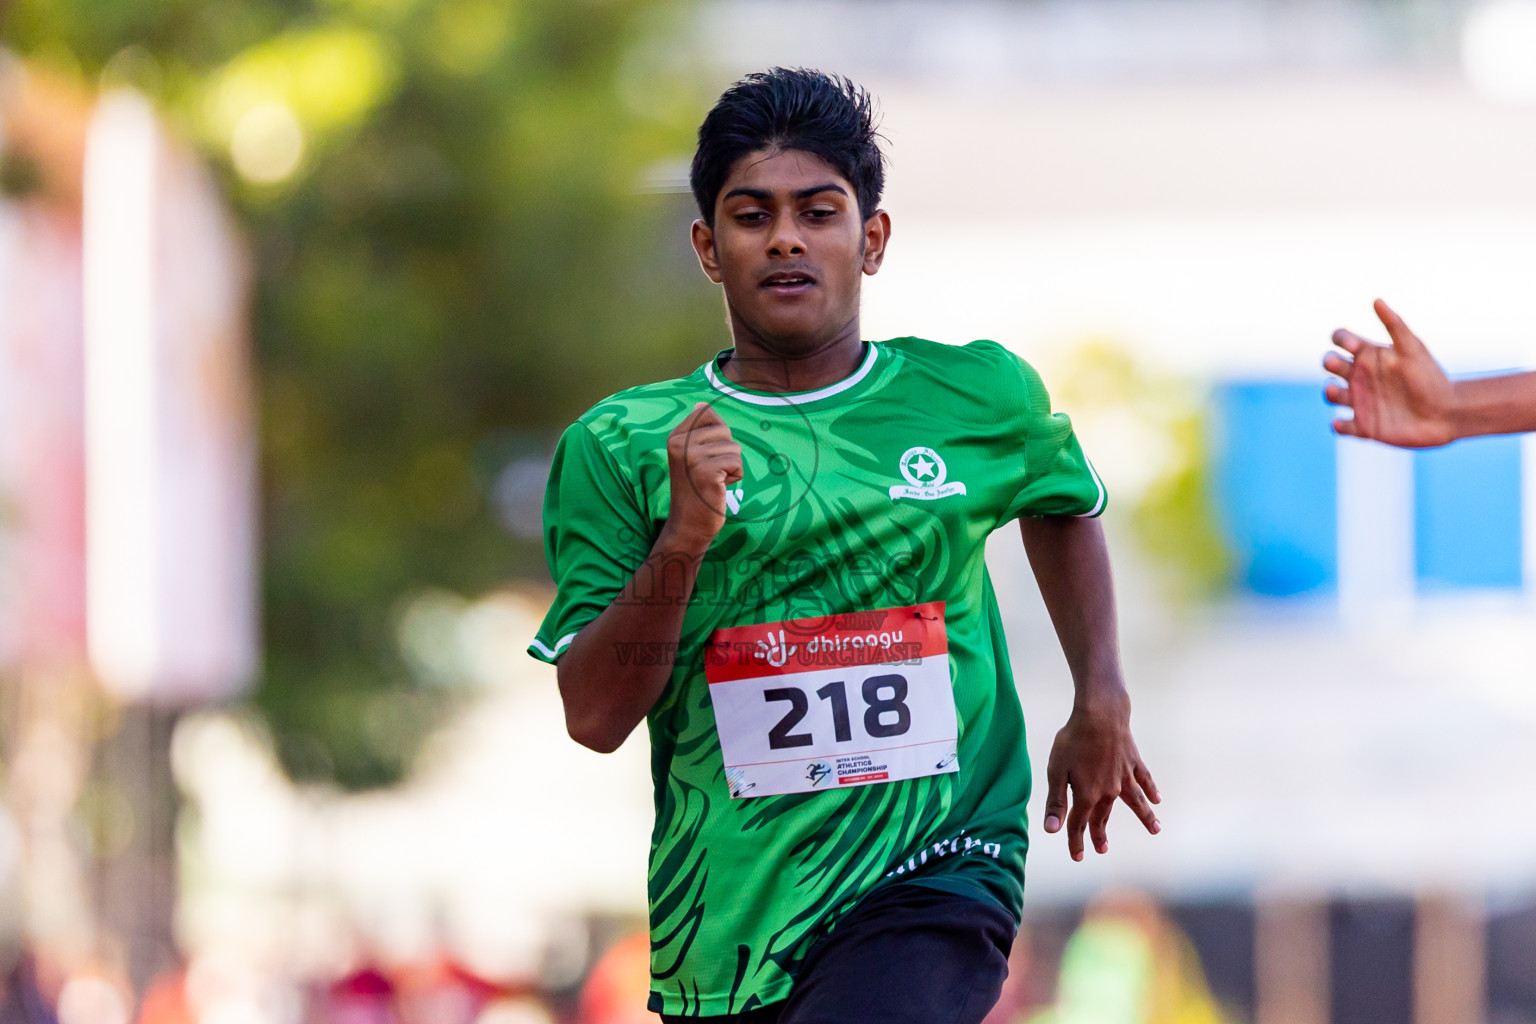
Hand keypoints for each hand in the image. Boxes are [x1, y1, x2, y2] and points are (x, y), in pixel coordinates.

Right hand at [665, 401, 742, 547]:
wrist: (689, 524)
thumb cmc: (696, 489)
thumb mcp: (691, 456)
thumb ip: (698, 431)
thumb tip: (702, 404)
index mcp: (674, 437)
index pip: (706, 412)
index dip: (716, 434)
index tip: (704, 456)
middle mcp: (679, 444)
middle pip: (724, 430)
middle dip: (725, 452)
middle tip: (709, 473)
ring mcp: (692, 457)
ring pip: (733, 448)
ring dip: (730, 466)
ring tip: (713, 481)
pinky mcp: (707, 471)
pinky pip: (737, 463)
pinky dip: (735, 477)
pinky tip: (718, 487)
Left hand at [1042, 687, 1159, 860]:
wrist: (1100, 715)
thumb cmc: (1074, 741)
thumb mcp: (1056, 771)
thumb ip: (1056, 802)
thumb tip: (1052, 830)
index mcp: (1087, 795)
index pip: (1079, 824)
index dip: (1076, 841)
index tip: (1077, 857)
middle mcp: (1109, 791)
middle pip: (1103, 817)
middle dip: (1100, 834)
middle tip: (1101, 849)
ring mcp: (1124, 777)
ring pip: (1136, 803)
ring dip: (1145, 817)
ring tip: (1156, 830)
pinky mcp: (1134, 762)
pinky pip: (1145, 780)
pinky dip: (1151, 790)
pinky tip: (1158, 799)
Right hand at [1325, 299, 1457, 447]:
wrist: (1448, 414)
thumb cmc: (1431, 378)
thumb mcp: (1413, 348)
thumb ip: (1394, 325)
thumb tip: (1376, 300)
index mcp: (1370, 356)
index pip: (1342, 340)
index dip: (1340, 339)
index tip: (1353, 345)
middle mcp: (1362, 377)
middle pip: (1332, 364)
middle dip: (1329, 362)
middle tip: (1336, 364)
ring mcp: (1361, 401)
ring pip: (1332, 393)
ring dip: (1329, 391)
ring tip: (1336, 391)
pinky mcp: (1364, 426)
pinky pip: (1342, 426)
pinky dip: (1337, 425)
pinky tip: (1342, 422)